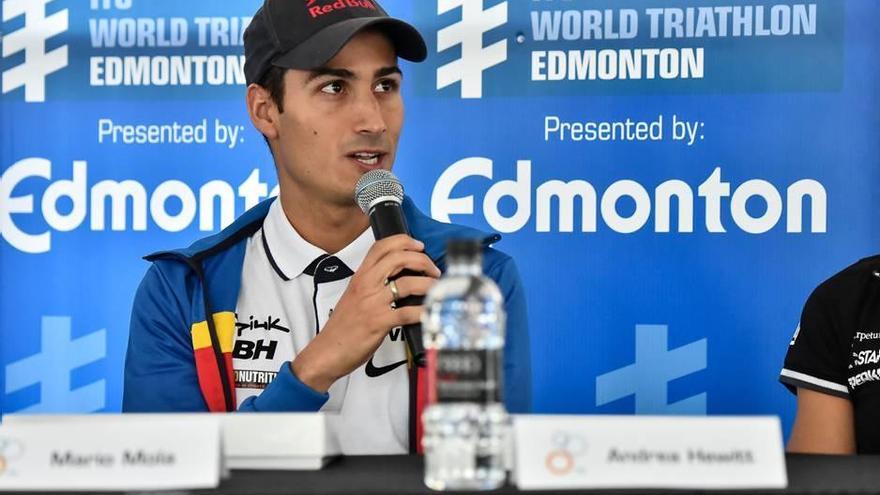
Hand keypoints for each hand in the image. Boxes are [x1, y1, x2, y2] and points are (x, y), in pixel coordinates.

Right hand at [291, 234, 440, 392]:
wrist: (327, 351)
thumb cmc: (342, 327)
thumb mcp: (355, 296)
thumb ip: (374, 284)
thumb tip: (399, 277)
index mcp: (360, 276)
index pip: (381, 247)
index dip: (403, 241)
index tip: (418, 246)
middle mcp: (366, 285)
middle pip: (398, 258)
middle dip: (422, 260)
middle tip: (433, 269)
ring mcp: (373, 303)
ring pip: (407, 283)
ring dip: (428, 284)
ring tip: (436, 289)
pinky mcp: (379, 322)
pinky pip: (407, 312)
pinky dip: (423, 311)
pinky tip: (430, 312)